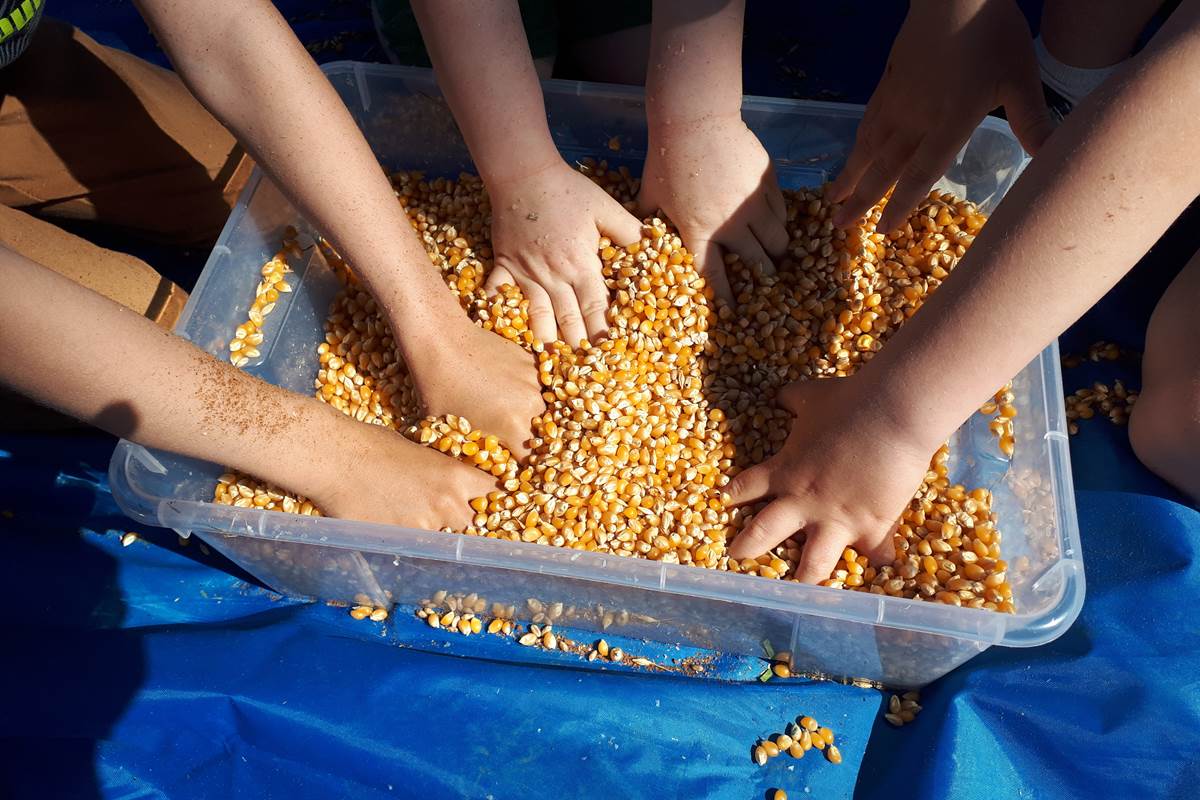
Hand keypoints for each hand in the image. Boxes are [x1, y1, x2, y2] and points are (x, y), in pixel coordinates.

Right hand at [319, 421, 496, 530]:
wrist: (336, 456)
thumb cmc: (374, 445)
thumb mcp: (422, 452)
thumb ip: (444, 475)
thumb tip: (454, 488)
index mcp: (457, 477)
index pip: (494, 496)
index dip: (493, 502)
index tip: (490, 507)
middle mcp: (448, 504)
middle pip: (473, 526)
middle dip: (464, 525)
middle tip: (449, 521)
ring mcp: (424, 526)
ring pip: (443, 543)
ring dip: (435, 538)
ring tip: (415, 527)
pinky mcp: (400, 542)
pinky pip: (414, 551)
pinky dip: (408, 547)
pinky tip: (396, 534)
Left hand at [404, 318, 545, 459]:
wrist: (441, 341)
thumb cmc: (438, 389)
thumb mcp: (452, 432)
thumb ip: (477, 454)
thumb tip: (489, 471)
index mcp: (513, 427)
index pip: (531, 460)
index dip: (523, 466)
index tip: (514, 466)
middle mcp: (532, 405)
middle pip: (540, 434)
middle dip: (528, 440)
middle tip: (508, 438)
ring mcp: (535, 381)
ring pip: (541, 408)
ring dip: (528, 414)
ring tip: (505, 410)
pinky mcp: (533, 361)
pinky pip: (537, 385)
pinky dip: (525, 391)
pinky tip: (505, 389)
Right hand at [485, 160, 642, 346]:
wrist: (523, 173)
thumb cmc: (568, 190)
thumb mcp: (606, 207)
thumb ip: (629, 231)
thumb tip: (653, 246)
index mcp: (581, 264)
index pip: (596, 307)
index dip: (604, 331)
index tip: (611, 353)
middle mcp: (554, 275)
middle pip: (567, 318)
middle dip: (577, 345)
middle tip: (584, 369)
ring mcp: (526, 272)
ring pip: (535, 314)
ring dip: (542, 337)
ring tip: (548, 360)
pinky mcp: (504, 264)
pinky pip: (498, 292)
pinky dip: (497, 309)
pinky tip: (498, 326)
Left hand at [639, 113, 788, 304]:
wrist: (694, 119)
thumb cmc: (665, 158)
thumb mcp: (650, 195)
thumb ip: (649, 221)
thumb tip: (640, 240)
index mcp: (699, 232)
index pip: (716, 275)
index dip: (727, 297)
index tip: (735, 312)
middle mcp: (731, 224)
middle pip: (758, 261)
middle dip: (764, 274)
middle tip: (766, 277)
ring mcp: (754, 203)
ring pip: (778, 239)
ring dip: (777, 249)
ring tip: (776, 250)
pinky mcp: (768, 183)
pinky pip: (782, 211)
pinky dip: (781, 220)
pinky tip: (776, 220)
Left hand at [724, 376, 935, 582]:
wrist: (889, 413)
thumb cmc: (847, 402)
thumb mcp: (811, 396)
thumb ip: (793, 399)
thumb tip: (781, 395)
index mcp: (785, 471)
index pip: (745, 487)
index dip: (731, 497)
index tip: (721, 505)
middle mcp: (803, 502)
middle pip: (762, 533)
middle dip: (745, 549)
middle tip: (736, 558)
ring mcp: (835, 520)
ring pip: (812, 564)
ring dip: (805, 578)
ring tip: (800, 591)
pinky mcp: (871, 527)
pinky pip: (875, 555)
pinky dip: (881, 560)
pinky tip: (882, 566)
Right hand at [830, 0, 1054, 232]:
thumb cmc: (993, 34)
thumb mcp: (1022, 79)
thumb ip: (1032, 122)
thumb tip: (1050, 159)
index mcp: (949, 123)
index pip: (920, 174)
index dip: (900, 204)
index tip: (883, 231)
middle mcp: (916, 118)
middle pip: (883, 167)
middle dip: (861, 200)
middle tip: (838, 226)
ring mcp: (898, 100)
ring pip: (868, 146)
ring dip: (850, 175)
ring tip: (833, 198)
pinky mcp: (890, 82)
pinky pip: (868, 120)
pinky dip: (857, 142)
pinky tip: (852, 151)